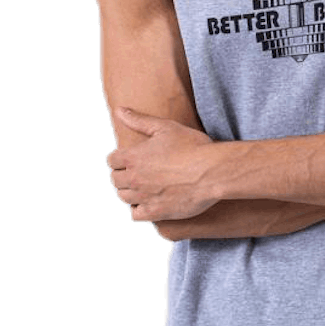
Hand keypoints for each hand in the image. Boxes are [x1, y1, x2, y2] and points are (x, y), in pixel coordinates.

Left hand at [106, 107, 218, 221]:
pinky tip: (148, 202)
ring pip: (123, 197)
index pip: (111, 160)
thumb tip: (119, 110)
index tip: (129, 158)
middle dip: (123, 174)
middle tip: (137, 171)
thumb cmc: (192, 146)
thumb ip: (139, 120)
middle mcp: (134, 178)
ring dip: (129, 191)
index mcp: (133, 157)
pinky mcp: (155, 212)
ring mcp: (144, 197)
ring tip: (142, 186)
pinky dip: (138, 209)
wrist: (212, 171)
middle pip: (115, 179)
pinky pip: (135, 215)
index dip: (119, 158)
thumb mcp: (165, 127)